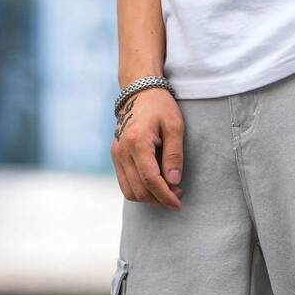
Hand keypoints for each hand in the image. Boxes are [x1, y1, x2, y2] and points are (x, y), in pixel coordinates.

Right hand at [110, 88, 183, 210]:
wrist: (139, 91)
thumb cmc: (160, 107)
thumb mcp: (175, 126)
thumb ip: (175, 155)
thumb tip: (174, 182)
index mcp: (137, 142)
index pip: (150, 180)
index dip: (165, 196)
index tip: (178, 204)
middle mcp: (122, 150)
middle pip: (139, 190)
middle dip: (159, 199)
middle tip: (177, 194)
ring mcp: (116, 154)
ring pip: (130, 191)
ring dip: (149, 198)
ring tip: (167, 191)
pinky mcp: (115, 156)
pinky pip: (125, 184)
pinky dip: (140, 190)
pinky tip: (155, 185)